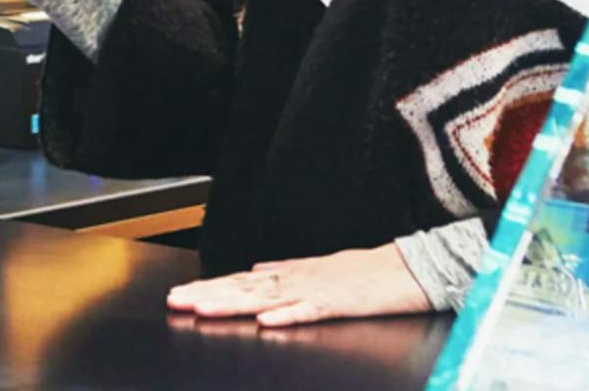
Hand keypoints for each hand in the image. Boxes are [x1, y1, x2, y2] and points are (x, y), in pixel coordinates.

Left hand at [164, 247, 429, 327]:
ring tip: (203, 309)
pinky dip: (287, 314)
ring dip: (233, 303)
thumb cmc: (368, 273)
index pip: (243, 281)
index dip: (211, 288)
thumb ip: (287, 272)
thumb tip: (257, 269)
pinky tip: (265, 321)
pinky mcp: (340, 303)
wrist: (412, 267)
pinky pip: (309, 310)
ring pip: (267, 297)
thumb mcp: (321, 269)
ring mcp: (317, 289)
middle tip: (176, 301)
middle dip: (209, 295)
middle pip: (246, 287)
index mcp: (293, 273)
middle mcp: (298, 278)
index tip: (182, 295)